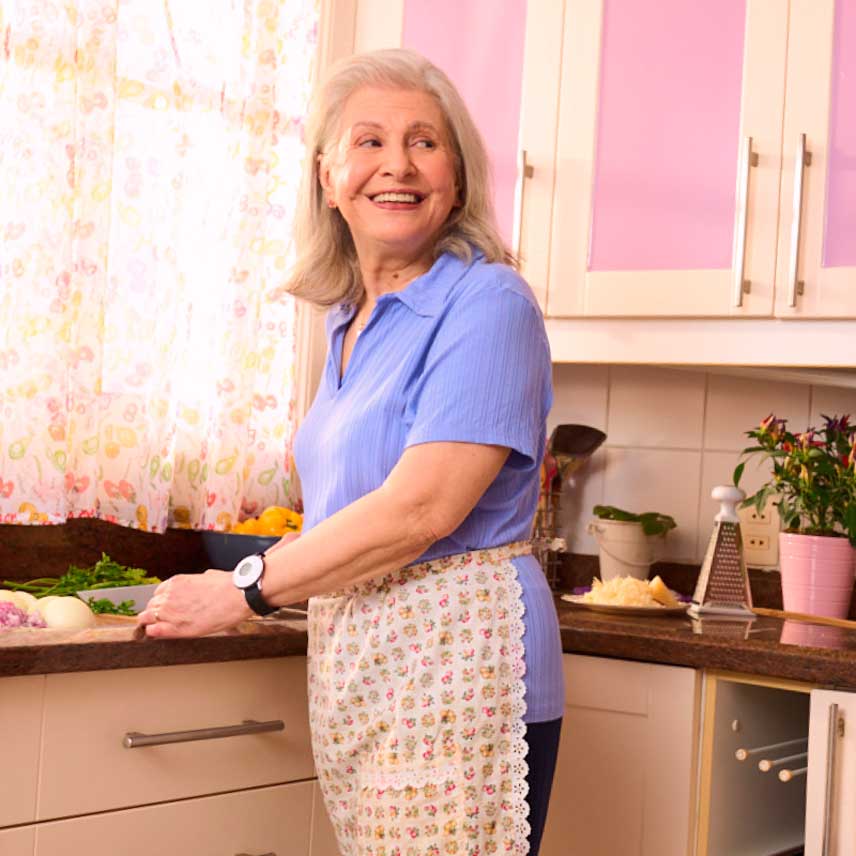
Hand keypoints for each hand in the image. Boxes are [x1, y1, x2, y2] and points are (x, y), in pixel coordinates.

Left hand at [137, 569, 252, 638]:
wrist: (236, 596)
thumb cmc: (228, 586)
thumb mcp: (209, 576)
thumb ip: (199, 581)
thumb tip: (202, 581)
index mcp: (176, 582)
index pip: (158, 593)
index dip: (161, 601)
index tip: (164, 606)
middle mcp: (169, 595)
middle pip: (151, 605)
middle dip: (154, 612)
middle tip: (161, 619)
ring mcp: (170, 611)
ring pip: (147, 618)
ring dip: (150, 622)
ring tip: (155, 628)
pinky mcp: (175, 627)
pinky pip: (153, 630)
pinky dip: (152, 632)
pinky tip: (154, 634)